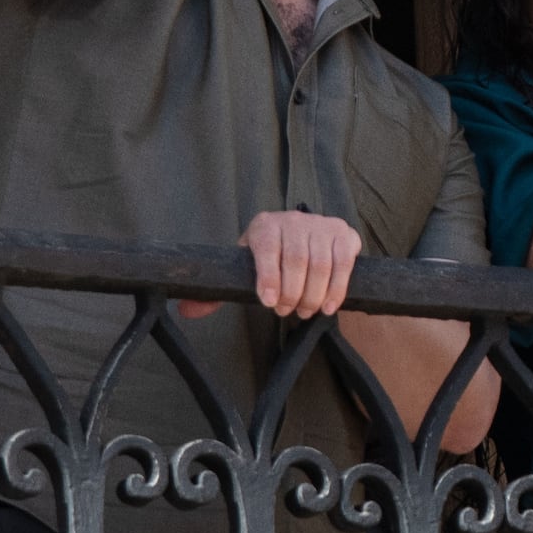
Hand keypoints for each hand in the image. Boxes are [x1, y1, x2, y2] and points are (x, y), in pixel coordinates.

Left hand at [214, 207, 359, 320]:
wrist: (298, 236)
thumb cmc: (268, 258)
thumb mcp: (245, 266)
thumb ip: (221, 288)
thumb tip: (188, 310)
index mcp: (265, 225)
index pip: (267, 248)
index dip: (268, 277)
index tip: (268, 303)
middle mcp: (294, 220)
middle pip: (296, 259)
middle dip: (291, 293)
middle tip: (285, 312)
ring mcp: (321, 225)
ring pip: (320, 264)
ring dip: (313, 295)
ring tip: (305, 311)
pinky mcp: (344, 234)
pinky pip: (343, 264)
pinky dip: (336, 289)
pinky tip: (328, 306)